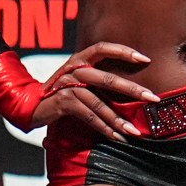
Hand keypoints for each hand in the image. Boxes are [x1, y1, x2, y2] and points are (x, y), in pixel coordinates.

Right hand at [30, 42, 156, 138]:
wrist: (32, 105)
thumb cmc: (65, 92)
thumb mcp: (82, 80)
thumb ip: (101, 78)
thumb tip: (137, 88)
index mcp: (80, 59)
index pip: (103, 48)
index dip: (123, 51)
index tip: (146, 59)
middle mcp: (73, 69)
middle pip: (108, 79)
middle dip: (133, 90)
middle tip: (154, 98)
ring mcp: (67, 85)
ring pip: (99, 103)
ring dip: (118, 120)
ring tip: (134, 131)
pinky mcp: (63, 101)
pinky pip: (88, 116)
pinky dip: (104, 128)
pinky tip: (116, 136)